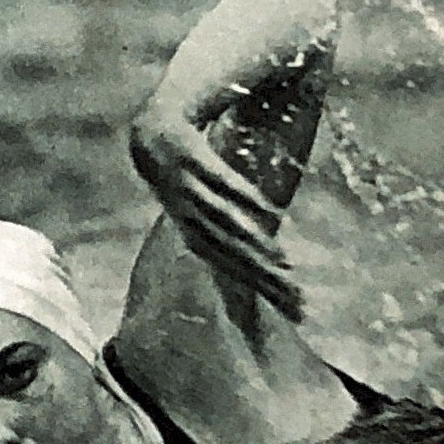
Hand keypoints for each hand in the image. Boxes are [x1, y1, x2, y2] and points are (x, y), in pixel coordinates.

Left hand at [130, 107, 303, 322]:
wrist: (148, 136)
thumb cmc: (186, 180)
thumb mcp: (208, 211)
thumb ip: (237, 234)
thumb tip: (268, 261)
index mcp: (196, 236)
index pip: (233, 271)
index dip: (262, 290)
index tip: (295, 308)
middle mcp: (191, 220)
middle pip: (231, 255)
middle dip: (263, 277)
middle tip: (295, 295)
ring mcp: (189, 190)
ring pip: (225, 223)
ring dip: (253, 243)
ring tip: (281, 262)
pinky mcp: (192, 158)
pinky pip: (220, 181)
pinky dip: (244, 196)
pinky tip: (270, 211)